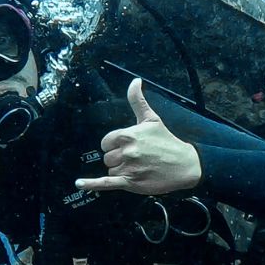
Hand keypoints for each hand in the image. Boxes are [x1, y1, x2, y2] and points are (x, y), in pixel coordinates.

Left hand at [75, 79, 201, 195]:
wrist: (184, 165)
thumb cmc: (167, 141)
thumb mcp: (151, 119)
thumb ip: (137, 100)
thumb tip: (135, 81)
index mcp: (128, 135)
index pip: (106, 142)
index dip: (114, 145)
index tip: (126, 147)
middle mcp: (127, 152)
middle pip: (107, 157)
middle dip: (118, 158)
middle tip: (136, 158)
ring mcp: (128, 168)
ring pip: (110, 169)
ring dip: (120, 170)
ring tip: (138, 168)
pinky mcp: (130, 183)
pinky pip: (106, 183)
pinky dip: (91, 184)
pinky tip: (80, 183)